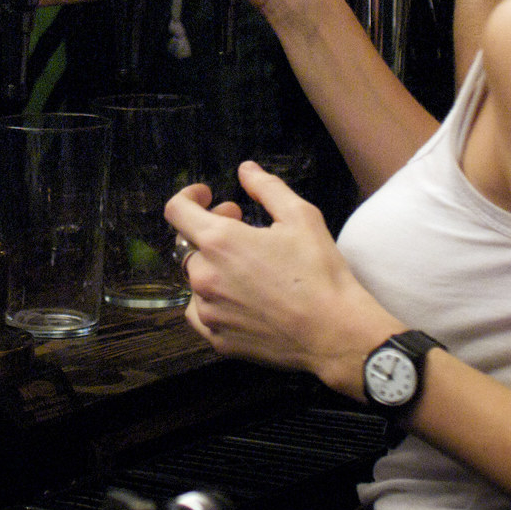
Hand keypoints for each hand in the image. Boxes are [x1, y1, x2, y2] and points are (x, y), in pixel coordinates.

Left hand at [166, 165, 397, 391]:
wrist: (334, 333)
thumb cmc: (319, 272)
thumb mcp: (301, 216)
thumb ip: (266, 187)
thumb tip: (245, 170)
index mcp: (219, 241)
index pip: (176, 210)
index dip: (189, 197)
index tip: (207, 196)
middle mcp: (204, 276)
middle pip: (190, 244)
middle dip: (212, 230)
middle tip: (244, 230)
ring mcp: (208, 311)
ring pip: (197, 279)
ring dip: (215, 267)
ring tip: (248, 268)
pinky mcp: (217, 339)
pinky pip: (201, 312)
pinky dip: (214, 300)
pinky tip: (241, 298)